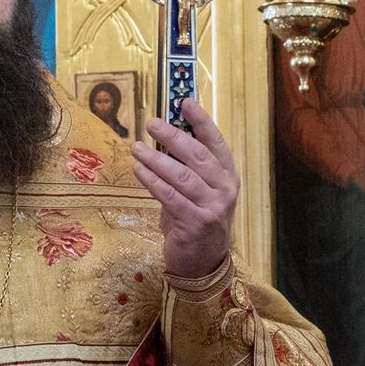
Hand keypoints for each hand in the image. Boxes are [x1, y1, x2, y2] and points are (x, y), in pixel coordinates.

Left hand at [132, 98, 239, 278]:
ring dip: (156, 159)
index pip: (216, 143)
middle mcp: (225, 189)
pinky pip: (170, 197)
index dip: (201, 121)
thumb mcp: (196, 191)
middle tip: (151, 123)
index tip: (184, 102)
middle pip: (198, 155)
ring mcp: (213, 207)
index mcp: (227, 176)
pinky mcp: (196, 223)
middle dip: (173, 136)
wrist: (202, 262)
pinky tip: (139, 170)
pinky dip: (152, 181)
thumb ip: (186, 168)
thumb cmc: (195, 220)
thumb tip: (160, 137)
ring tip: (137, 147)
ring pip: (182, 176)